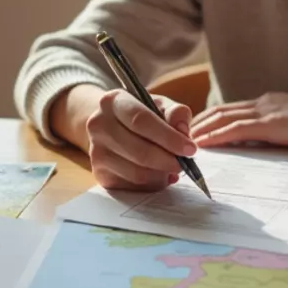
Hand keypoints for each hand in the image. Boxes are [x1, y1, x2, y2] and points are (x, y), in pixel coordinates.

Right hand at [55, 85, 196, 190]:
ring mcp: (96, 152)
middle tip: (185, 164)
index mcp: (113, 101)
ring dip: (162, 175)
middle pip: (139, 151)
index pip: (140, 120)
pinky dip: (152, 184)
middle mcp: (98, 125)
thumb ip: (176, 113)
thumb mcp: (159, 105)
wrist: (110, 127)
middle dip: (168, 161)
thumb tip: (183, 132)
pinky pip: (133, 186)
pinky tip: (160, 176)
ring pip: (137, 173)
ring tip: (173, 168)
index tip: (190, 149)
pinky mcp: (100, 174)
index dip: (168, 137)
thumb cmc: (140, 115)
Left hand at [190, 92, 287, 149]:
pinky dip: (215, 136)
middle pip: (220, 110)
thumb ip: (280, 128)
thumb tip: (267, 140)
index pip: (232, 109)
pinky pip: (234, 130)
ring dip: (201, 129)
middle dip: (198, 122)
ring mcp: (264, 112)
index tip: (196, 127)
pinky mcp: (268, 125)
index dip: (211, 118)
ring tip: (182, 140)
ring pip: (222, 118)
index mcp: (269, 103)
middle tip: (178, 134)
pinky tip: (202, 143)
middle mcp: (262, 103)